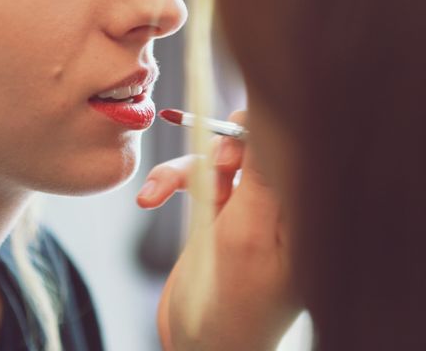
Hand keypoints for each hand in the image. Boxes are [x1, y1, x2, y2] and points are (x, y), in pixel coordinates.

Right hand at [137, 111, 299, 350]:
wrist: (202, 348)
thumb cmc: (234, 306)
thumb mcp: (246, 236)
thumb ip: (259, 176)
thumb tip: (270, 120)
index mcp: (300, 212)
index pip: (292, 148)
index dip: (264, 128)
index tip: (236, 124)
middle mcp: (277, 206)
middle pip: (254, 146)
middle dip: (225, 147)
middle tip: (214, 166)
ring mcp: (246, 209)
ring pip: (217, 161)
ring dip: (181, 170)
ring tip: (155, 192)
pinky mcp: (218, 215)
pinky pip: (194, 182)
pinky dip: (170, 185)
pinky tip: (149, 198)